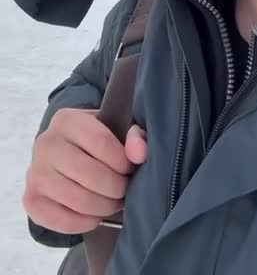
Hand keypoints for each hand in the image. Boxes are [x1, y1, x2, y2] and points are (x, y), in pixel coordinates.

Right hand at [23, 109, 146, 234]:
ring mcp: (35, 172)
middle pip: (90, 174)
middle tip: (124, 190)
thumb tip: (140, 153)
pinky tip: (96, 214)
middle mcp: (45, 143)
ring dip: (104, 206)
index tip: (130, 168)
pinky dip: (87, 222)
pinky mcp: (31, 200)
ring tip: (114, 202)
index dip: (122, 160)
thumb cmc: (96, 141)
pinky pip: (64, 221)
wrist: (64, 155)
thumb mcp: (116, 128)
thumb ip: (135, 135)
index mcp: (67, 119)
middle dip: (116, 187)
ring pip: (78, 200)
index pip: (100, 141)